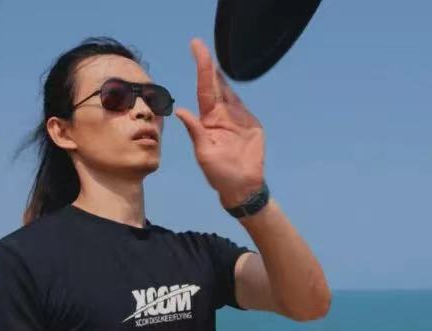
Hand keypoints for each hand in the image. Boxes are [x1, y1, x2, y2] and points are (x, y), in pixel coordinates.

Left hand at [175, 38, 266, 208]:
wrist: (243, 185)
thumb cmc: (219, 174)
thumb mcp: (205, 154)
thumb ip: (195, 132)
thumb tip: (181, 111)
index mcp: (208, 121)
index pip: (203, 90)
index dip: (202, 69)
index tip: (196, 49)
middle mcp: (220, 116)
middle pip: (214, 86)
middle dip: (207, 65)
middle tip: (198, 44)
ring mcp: (236, 118)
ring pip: (227, 92)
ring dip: (220, 75)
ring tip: (212, 55)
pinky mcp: (250, 124)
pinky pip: (241, 104)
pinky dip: (234, 91)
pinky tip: (229, 79)